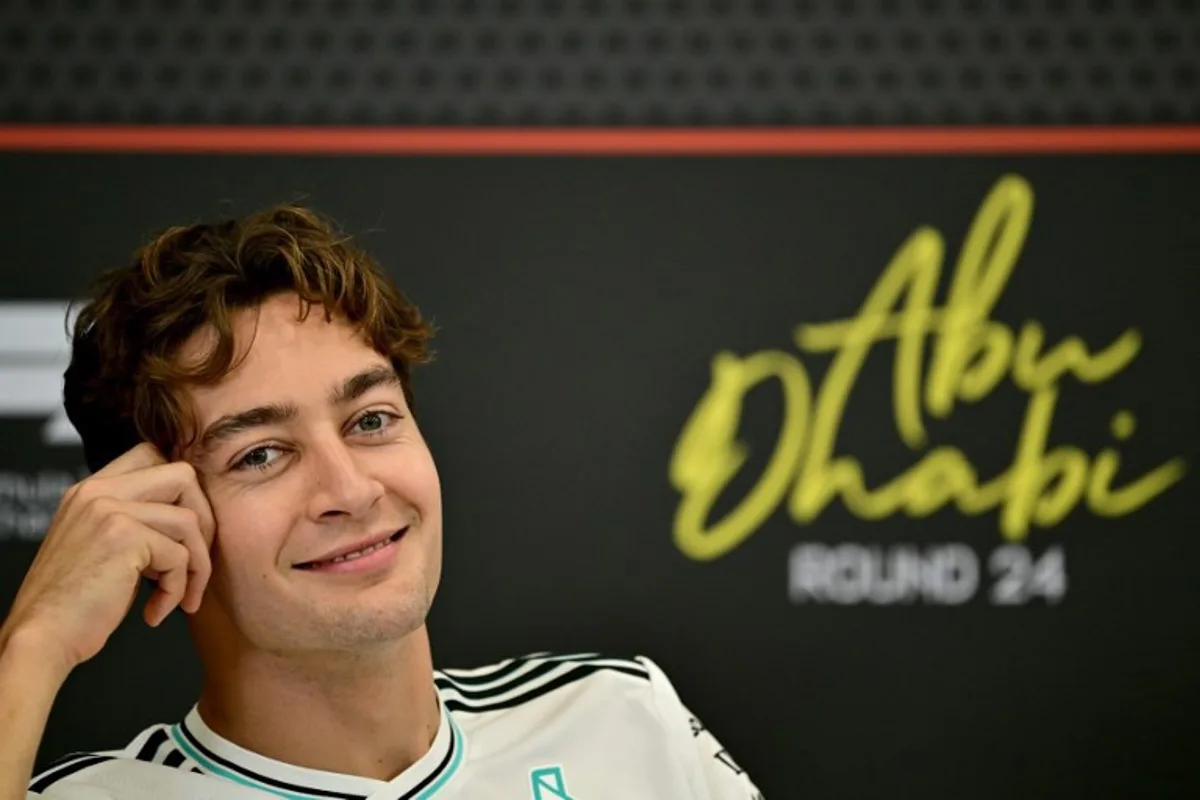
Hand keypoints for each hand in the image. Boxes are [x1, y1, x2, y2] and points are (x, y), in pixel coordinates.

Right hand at [0, 443, 214, 674]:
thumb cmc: (74, 604)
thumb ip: (135, 520)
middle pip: (183, 475)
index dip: (183, 492)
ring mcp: (109, 510)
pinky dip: (178, 589)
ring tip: (180, 597)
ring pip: (189, 521)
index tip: (185, 533)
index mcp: (89, 490)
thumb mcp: (101, 545)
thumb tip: (189, 518)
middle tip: (196, 562)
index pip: (153, 456)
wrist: (41, 639)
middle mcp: (97, 492)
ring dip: (197, 566)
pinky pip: (180, 556)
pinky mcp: (123, 538)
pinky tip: (156, 611)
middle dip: (204, 520)